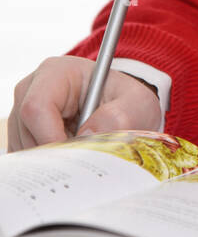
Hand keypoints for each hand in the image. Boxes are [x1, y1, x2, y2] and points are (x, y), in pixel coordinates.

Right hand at [7, 56, 162, 150]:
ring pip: (25, 148)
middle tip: (84, 157)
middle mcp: (31, 90)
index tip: (75, 155)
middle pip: (27, 133)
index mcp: (56, 72)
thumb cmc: (126, 99)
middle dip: (55, 153)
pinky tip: (70, 155)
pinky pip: (28, 158)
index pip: (36, 107)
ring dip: (54, 160)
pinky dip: (49, 164)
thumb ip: (120, 116)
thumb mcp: (136, 103)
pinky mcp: (23, 133)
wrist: (122, 105)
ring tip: (82, 150)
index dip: (51, 136)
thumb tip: (89, 135)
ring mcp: (23, 113)